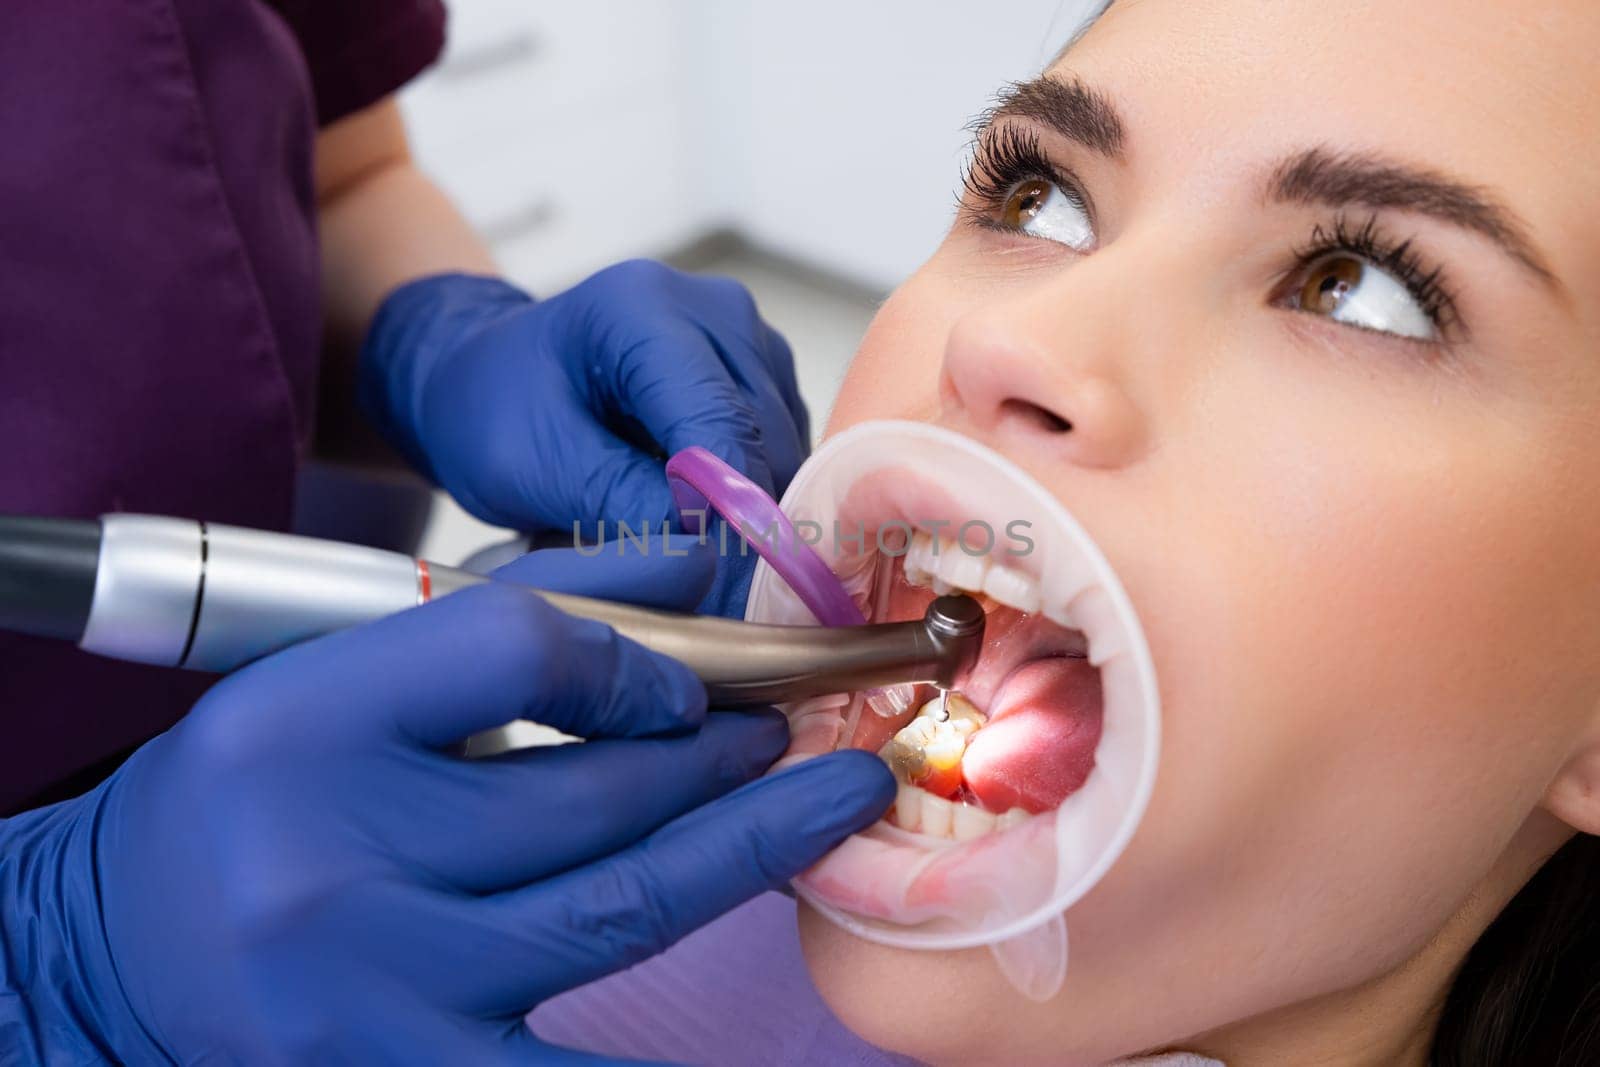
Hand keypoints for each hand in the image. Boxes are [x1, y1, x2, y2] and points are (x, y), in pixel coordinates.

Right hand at [0, 540, 891, 1063]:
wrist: (108, 956)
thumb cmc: (239, 801)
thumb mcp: (334, 674)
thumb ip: (508, 612)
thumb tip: (687, 561)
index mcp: (305, 722)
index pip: (519, 650)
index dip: (636, 653)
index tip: (695, 676)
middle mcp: (335, 856)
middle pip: (594, 786)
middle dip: (724, 753)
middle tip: (804, 727)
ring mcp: (378, 985)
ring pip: (619, 904)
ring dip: (746, 844)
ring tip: (834, 797)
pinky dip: (675, 1049)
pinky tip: (760, 975)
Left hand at [358, 261, 810, 536]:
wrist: (485, 378)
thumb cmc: (492, 412)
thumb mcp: (530, 468)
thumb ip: (617, 501)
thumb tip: (709, 547)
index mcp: (644, 308)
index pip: (720, 421)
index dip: (728, 510)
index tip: (716, 577)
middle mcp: (713, 309)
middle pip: (765, 436)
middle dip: (743, 521)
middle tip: (704, 588)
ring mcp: (746, 336)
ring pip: (787, 449)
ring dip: (750, 512)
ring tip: (690, 551)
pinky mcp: (763, 370)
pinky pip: (784, 449)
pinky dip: (752, 495)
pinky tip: (701, 519)